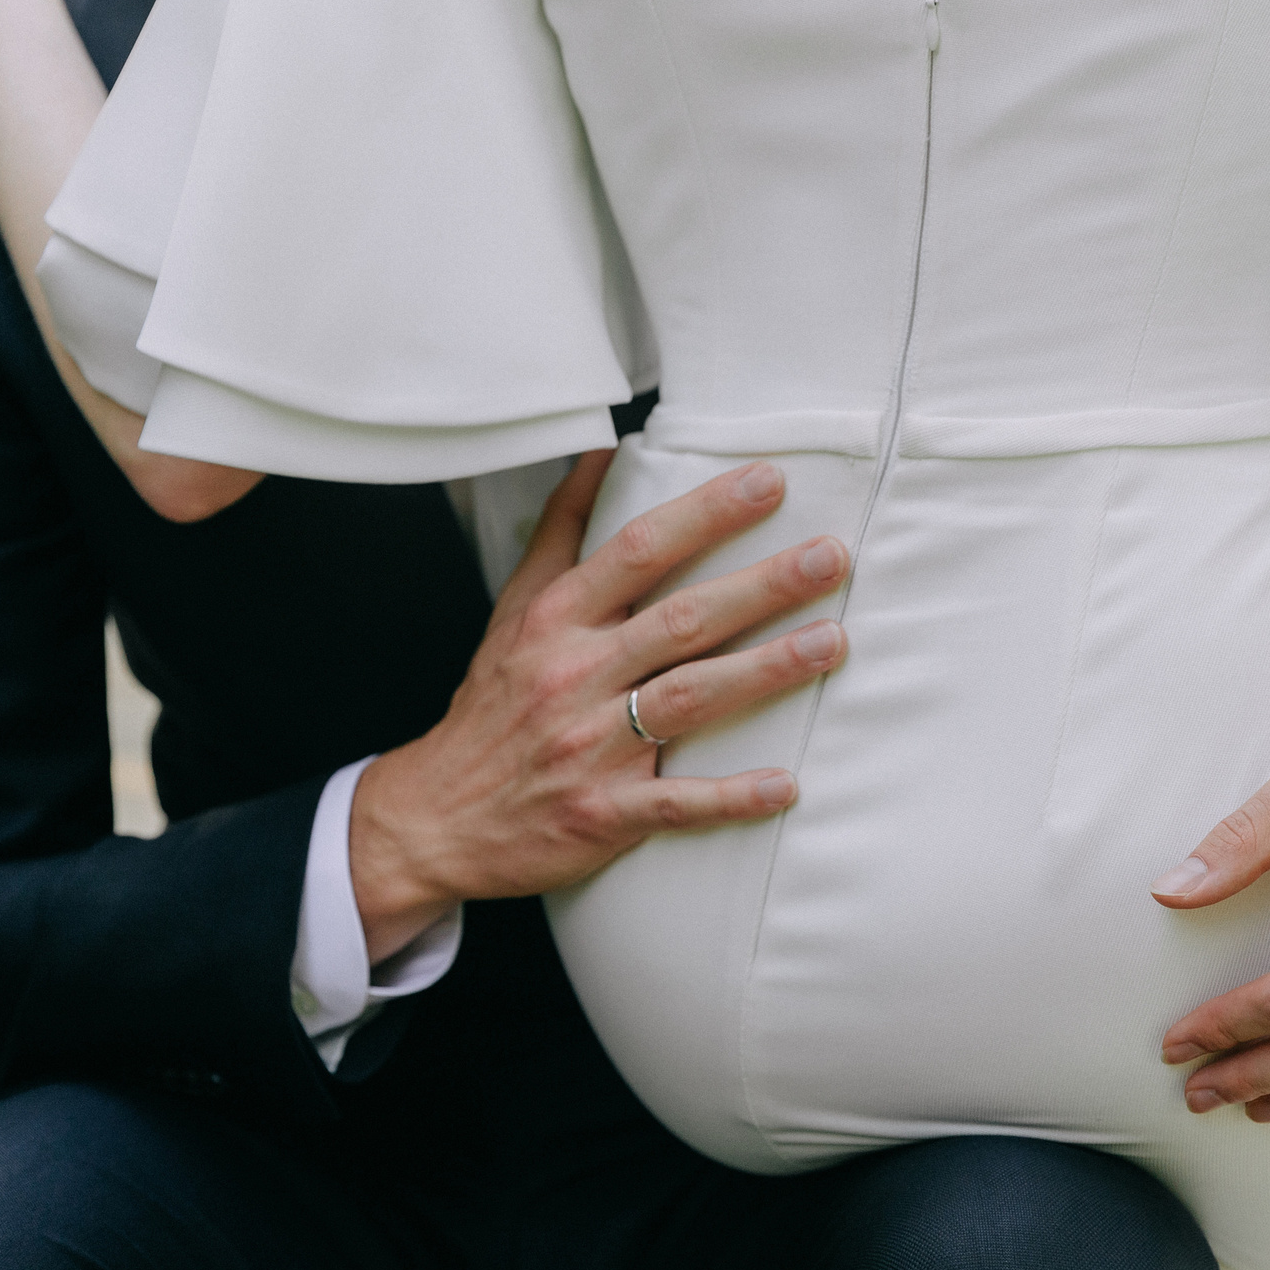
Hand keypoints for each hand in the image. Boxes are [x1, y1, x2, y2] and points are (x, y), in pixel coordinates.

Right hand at [350, 453, 848, 960]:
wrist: (437, 817)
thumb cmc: (493, 706)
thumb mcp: (514, 610)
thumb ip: (562, 530)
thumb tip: (602, 451)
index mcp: (556, 621)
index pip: (638, 551)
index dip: (706, 513)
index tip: (770, 482)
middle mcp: (572, 676)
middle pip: (679, 620)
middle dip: (760, 586)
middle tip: (831, 557)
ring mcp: (587, 747)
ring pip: (687, 698)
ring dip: (764, 671)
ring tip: (831, 643)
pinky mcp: (601, 814)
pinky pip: (675, 803)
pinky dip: (730, 797)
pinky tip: (786, 785)